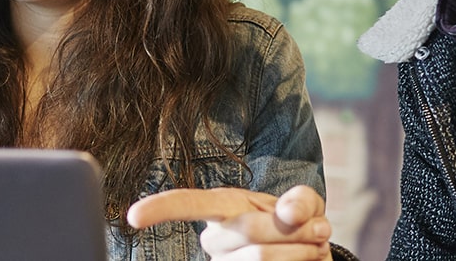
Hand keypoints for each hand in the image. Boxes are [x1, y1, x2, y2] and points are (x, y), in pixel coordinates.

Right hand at [126, 185, 332, 260]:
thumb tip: (291, 213)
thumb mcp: (303, 204)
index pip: (188, 204)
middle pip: (250, 233)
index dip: (161, 209)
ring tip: (316, 246)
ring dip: (304, 252)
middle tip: (321, 228)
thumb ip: (300, 201)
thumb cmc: (297, 226)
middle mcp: (216, 241)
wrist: (308, 256)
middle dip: (297, 231)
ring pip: (262, 259)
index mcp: (222, 210)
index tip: (134, 216)